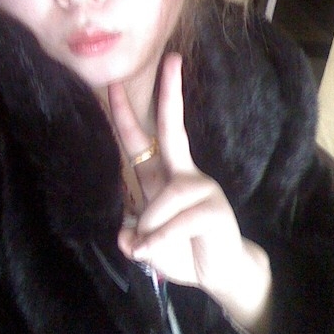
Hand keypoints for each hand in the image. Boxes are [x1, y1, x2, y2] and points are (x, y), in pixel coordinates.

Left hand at [108, 53, 271, 333]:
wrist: (220, 274)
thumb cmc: (182, 251)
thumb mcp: (147, 245)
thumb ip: (133, 235)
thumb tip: (127, 236)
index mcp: (162, 177)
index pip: (141, 141)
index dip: (125, 115)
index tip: (114, 84)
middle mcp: (182, 175)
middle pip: (171, 130)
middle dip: (169, 95)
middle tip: (170, 60)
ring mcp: (201, 189)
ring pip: (164, 197)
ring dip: (151, 226)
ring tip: (147, 249)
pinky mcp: (214, 209)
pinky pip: (178, 220)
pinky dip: (162, 238)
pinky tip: (154, 252)